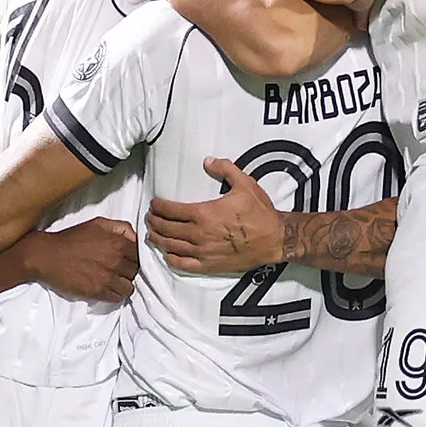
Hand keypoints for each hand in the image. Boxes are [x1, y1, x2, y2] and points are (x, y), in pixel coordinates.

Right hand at [15, 218, 138, 302]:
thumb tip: (135, 237)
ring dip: (123, 285)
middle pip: (136, 272)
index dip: (134, 258)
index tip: (127, 260)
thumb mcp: (97, 224)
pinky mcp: (97, 291)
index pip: (140, 255)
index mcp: (118, 243)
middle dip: (129, 271)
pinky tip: (106, 288)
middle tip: (118, 270)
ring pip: (129, 288)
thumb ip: (120, 228)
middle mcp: (115, 261)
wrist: (47, 255)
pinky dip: (114, 294)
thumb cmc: (71, 238)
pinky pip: (117, 298)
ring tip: (113, 281)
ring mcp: (107, 278)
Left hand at [146, 158, 282, 274]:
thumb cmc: (260, 213)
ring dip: (157, 239)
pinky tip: (167, 254)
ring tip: (152, 234)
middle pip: (166, 229)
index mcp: (204, 213)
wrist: (275, 239)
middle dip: (154, 221)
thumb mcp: (244, 184)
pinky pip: (183, 265)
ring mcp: (203, 252)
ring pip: (171, 247)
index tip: (154, 203)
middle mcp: (199, 234)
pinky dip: (171, 259)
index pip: (170, 210)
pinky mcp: (209, 266)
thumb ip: (225, 169)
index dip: (158, 206)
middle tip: (150, 217)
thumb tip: (208, 161)